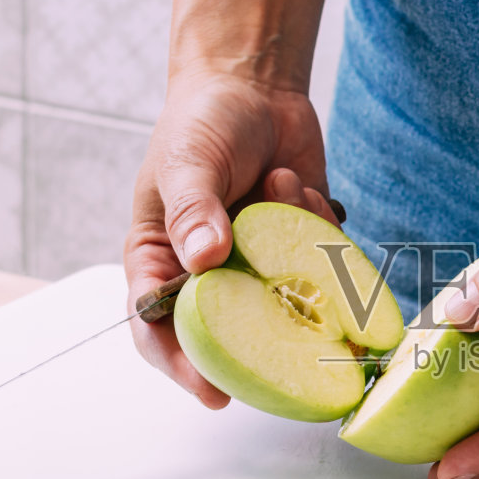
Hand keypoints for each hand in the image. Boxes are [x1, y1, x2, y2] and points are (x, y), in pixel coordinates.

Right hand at [125, 66, 338, 406]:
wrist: (253, 86)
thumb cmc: (202, 122)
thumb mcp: (186, 161)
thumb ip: (193, 209)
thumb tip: (204, 259)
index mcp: (162, 260)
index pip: (158, 327)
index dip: (181, 366)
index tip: (212, 391)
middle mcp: (210, 274)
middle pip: (228, 335)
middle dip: (259, 345)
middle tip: (288, 353)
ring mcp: (259, 265)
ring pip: (285, 302)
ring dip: (292, 259)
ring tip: (281, 184)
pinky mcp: (300, 250)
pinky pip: (320, 268)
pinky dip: (318, 234)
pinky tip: (298, 185)